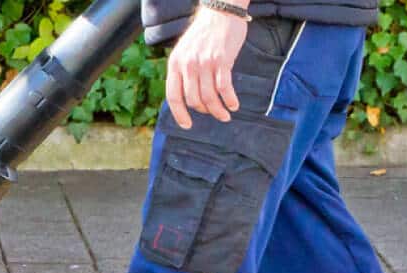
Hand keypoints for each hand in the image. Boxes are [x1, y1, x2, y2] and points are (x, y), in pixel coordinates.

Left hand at [165, 3, 249, 128]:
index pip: (173, 96)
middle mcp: (188, 65)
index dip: (179, 114)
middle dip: (204, 111)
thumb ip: (183, 70)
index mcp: (175, 64)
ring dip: (218, 111)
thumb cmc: (204, 33)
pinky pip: (224, 88)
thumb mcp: (185, 51)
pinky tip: (234, 105)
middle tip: (213, 114)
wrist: (220, 12)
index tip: (186, 125)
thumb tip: (186, 96)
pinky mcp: (221, 61)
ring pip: (209, 97)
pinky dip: (230, 100)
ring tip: (225, 115)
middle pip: (193, 99)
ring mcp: (204, 63)